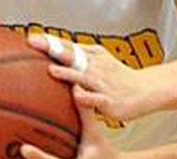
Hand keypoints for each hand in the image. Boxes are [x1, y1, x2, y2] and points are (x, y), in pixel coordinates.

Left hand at [27, 34, 159, 122]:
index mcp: (92, 57)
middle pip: (71, 56)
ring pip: (83, 76)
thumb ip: (80, 56)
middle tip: (35, 44)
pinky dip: (86, 96)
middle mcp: (96, 67)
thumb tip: (56, 50)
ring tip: (52, 70)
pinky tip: (76, 94)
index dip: (49, 42)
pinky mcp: (108, 101)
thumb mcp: (100, 60)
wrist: (145, 90)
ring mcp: (102, 84)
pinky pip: (95, 99)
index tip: (31, 39)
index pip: (68, 46)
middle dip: (53, 49)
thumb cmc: (119, 78)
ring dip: (67, 73)